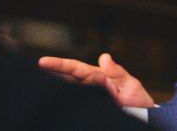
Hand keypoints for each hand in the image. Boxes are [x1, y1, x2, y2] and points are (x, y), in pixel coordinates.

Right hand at [38, 53, 155, 107]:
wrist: (145, 119)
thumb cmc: (137, 100)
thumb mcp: (130, 84)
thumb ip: (117, 72)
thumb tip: (104, 57)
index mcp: (98, 77)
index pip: (76, 69)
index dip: (60, 65)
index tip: (42, 61)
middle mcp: (90, 89)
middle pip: (66, 80)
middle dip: (50, 75)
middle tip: (32, 71)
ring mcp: (89, 101)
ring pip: (67, 93)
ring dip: (54, 90)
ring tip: (37, 88)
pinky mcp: (88, 113)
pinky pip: (74, 109)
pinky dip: (63, 107)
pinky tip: (53, 108)